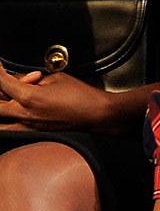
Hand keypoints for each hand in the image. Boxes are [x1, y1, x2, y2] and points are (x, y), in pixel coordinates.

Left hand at [0, 68, 117, 132]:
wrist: (98, 114)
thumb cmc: (82, 96)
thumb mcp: (56, 78)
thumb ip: (33, 79)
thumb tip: (22, 80)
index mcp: (29, 98)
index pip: (2, 82)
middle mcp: (25, 115)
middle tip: (3, 82)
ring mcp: (28, 126)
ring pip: (0, 124)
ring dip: (1, 110)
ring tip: (6, 101)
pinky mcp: (34, 132)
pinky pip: (10, 128)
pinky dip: (7, 120)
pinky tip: (14, 112)